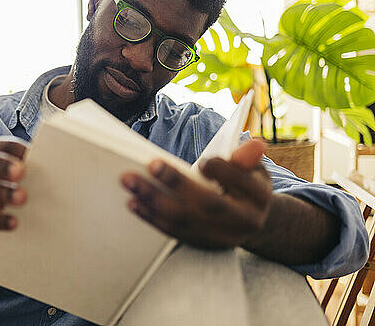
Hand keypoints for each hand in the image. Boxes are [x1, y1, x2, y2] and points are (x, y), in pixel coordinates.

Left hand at [121, 139, 271, 249]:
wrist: (250, 223)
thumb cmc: (246, 186)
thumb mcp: (253, 169)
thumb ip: (246, 158)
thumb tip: (254, 144)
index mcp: (258, 198)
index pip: (240, 182)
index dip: (222, 172)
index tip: (203, 162)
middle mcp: (240, 221)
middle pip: (207, 204)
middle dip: (176, 183)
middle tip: (149, 164)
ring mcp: (218, 236)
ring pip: (183, 220)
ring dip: (152, 199)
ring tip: (129, 181)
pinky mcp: (199, 243)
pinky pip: (172, 231)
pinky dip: (150, 216)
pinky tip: (133, 202)